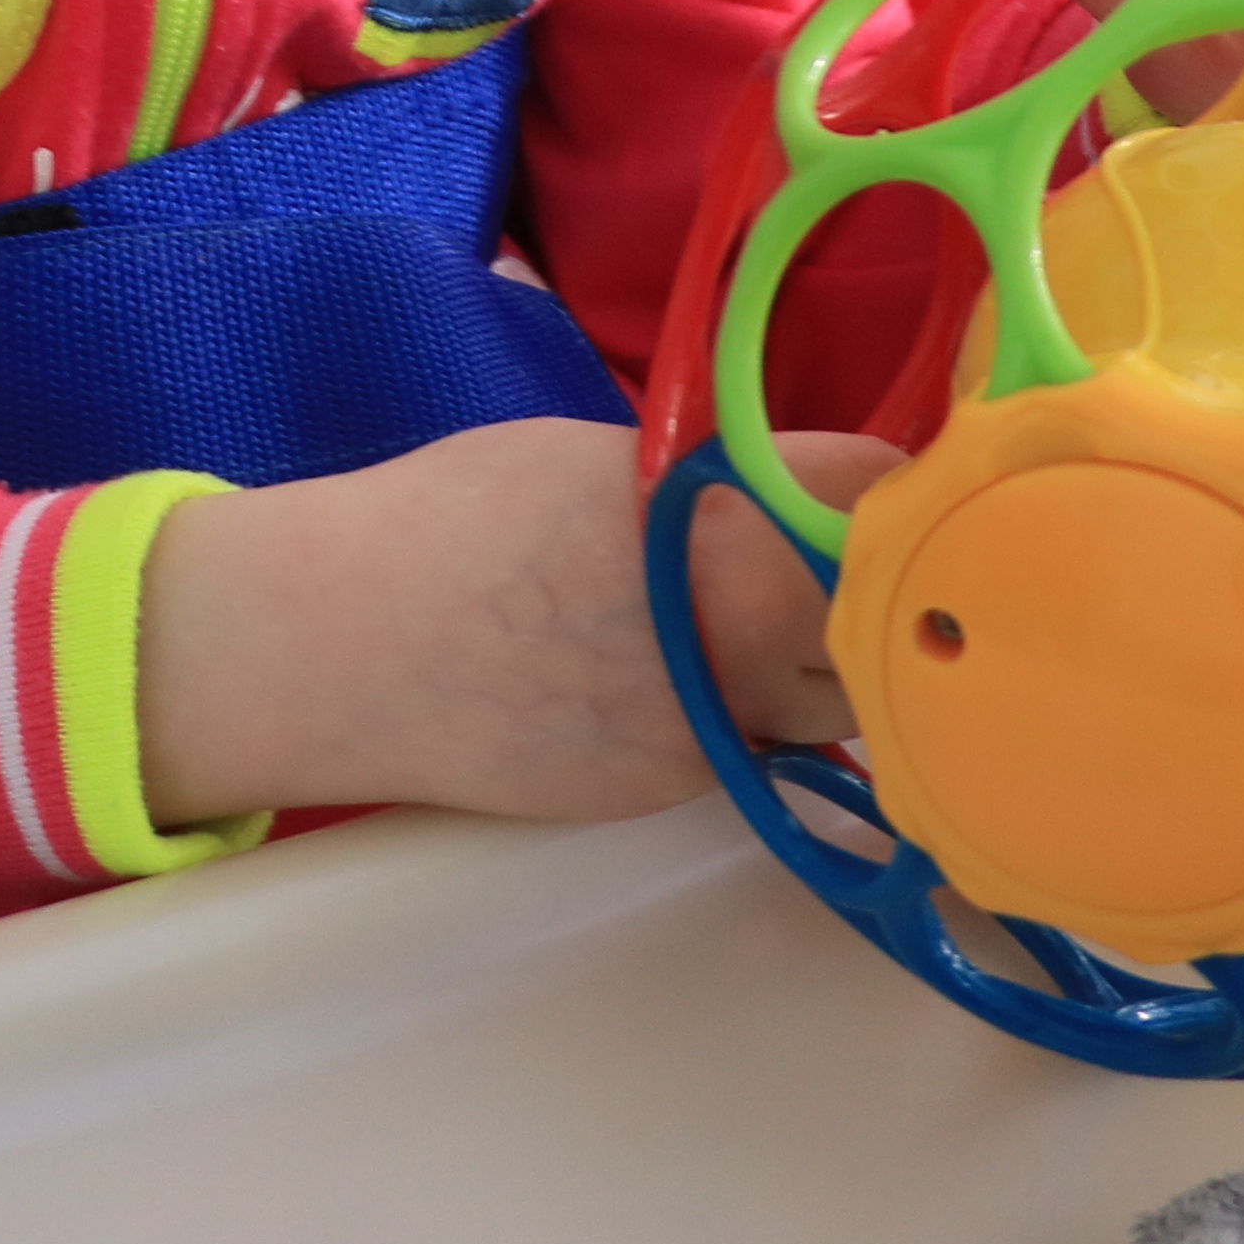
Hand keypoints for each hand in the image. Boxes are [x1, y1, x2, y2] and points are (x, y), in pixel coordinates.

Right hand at [133, 417, 907, 828]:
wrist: (350, 648)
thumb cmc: (457, 520)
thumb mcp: (601, 460)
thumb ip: (715, 481)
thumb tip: (785, 493)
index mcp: (726, 507)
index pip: (881, 488)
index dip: (894, 481)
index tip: (890, 479)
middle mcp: (748, 618)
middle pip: (888, 606)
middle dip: (882, 585)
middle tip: (855, 560)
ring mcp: (722, 714)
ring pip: (843, 698)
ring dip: (836, 664)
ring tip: (783, 627)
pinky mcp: (685, 784)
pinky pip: (762, 745)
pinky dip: (755, 713)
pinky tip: (689, 679)